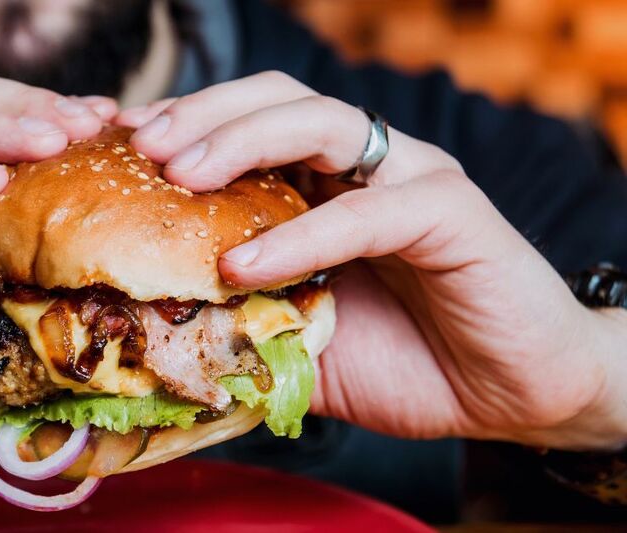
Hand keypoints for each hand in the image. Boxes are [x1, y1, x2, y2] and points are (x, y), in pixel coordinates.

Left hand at [117, 71, 626, 450]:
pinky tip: (244, 263)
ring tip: (181, 177)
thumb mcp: (299, 341)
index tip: (121, 146)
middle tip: (143, 147)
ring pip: (322, 123)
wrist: (508, 396)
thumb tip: (154, 335)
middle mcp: (367, 165)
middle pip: (276, 100)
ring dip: (242, 142)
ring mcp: (412, 178)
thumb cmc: (405, 361)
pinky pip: (367, 211)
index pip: (248, 125)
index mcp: (327, 182)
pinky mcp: (451, 213)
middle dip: (202, 115)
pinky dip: (301, 235)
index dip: (184, 126)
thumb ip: (241, 325)